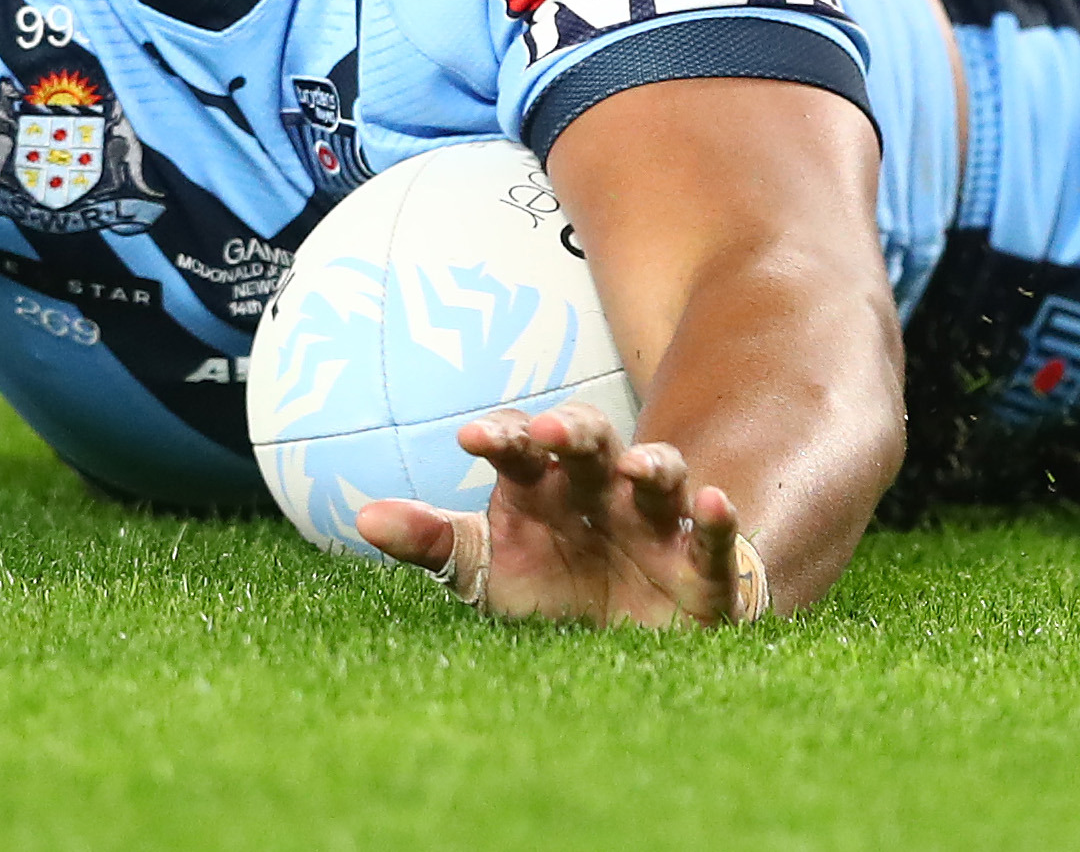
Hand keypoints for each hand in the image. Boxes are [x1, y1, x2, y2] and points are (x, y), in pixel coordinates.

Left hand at [356, 401, 757, 628]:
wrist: (627, 646)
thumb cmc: (552, 590)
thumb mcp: (486, 572)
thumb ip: (431, 543)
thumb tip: (361, 518)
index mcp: (544, 487)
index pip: (522, 445)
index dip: (502, 436)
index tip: (469, 438)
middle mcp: (601, 492)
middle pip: (592, 443)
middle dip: (575, 432)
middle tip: (552, 432)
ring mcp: (653, 524)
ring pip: (660, 475)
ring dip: (652, 462)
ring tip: (635, 465)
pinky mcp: (701, 567)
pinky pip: (713, 537)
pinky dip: (718, 520)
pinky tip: (714, 504)